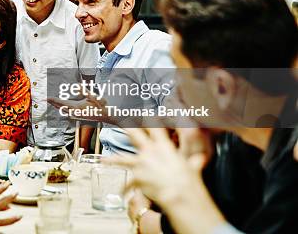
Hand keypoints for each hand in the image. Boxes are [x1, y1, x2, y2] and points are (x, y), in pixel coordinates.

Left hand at [48, 88, 109, 122]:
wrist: (108, 116)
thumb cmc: (102, 106)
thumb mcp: (94, 96)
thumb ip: (84, 90)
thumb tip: (77, 85)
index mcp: (77, 107)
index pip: (63, 103)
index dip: (54, 100)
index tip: (47, 98)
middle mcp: (76, 112)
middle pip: (61, 107)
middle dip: (53, 103)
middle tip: (46, 99)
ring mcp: (78, 115)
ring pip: (64, 111)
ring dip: (58, 106)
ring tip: (52, 103)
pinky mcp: (80, 116)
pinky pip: (68, 113)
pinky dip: (63, 109)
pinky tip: (63, 108)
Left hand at [107, 128, 226, 233]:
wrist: (179, 194)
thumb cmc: (188, 180)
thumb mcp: (193, 165)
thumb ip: (195, 160)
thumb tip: (202, 159)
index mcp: (163, 146)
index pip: (154, 127)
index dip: (148, 118)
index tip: (143, 110)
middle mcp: (149, 152)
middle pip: (133, 134)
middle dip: (124, 125)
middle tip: (115, 118)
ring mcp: (140, 165)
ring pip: (122, 159)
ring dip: (112, 159)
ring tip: (103, 160)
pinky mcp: (136, 178)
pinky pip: (127, 186)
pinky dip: (125, 191)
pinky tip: (120, 194)